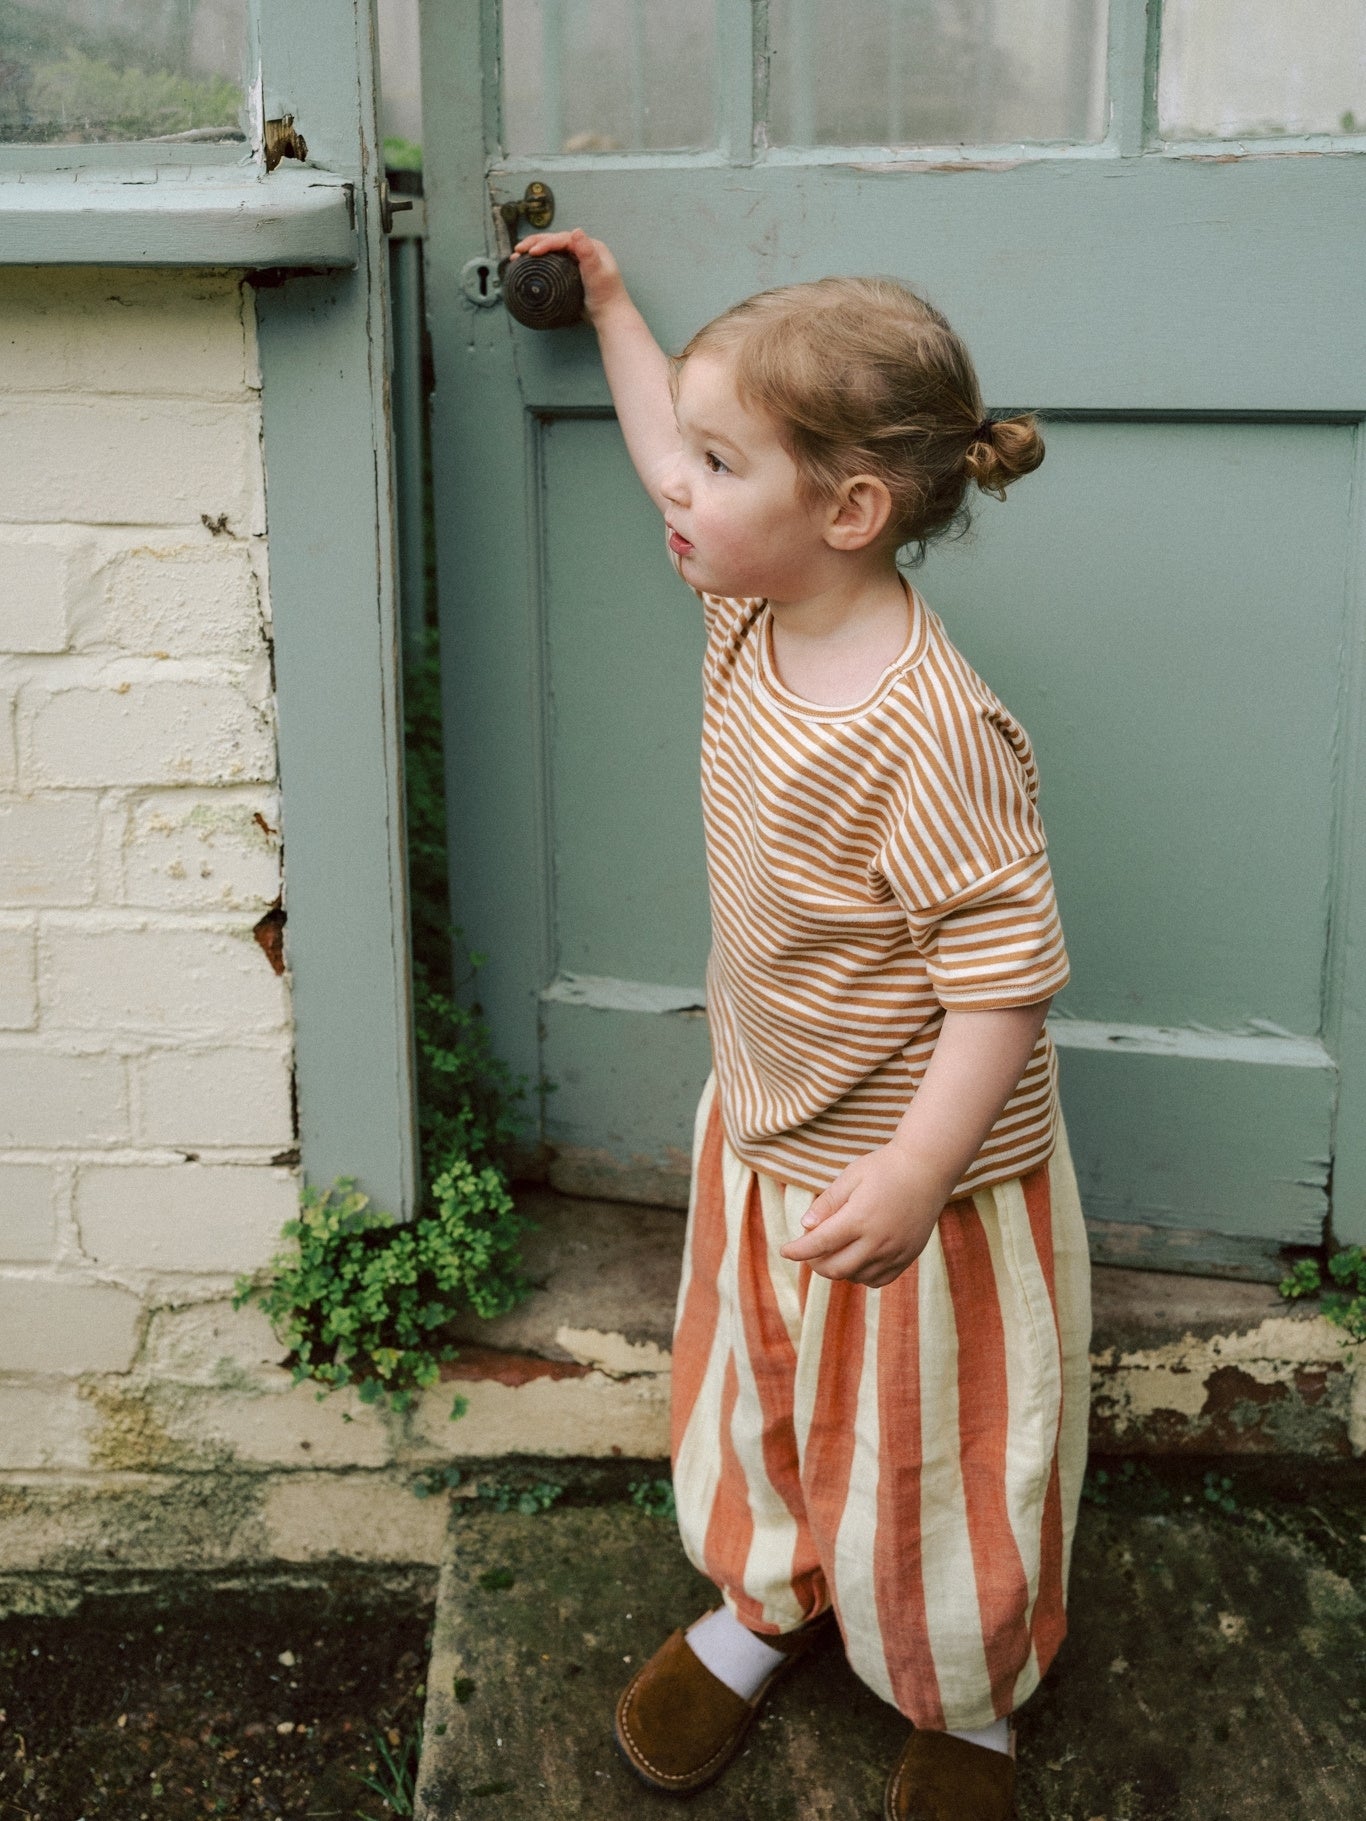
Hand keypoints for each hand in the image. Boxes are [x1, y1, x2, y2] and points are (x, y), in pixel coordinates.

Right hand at [511, 227, 626, 324]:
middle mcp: (583, 251)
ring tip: (516, 257)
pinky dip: (539, 264)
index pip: (564, 239)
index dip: (546, 242)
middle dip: (534, 244)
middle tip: (517, 251)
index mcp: (591, 246)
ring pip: (551, 252)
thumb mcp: (597, 273)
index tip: (531, 252)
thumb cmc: (606, 296)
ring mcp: (576, 263)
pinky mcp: (570, 274)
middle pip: (555, 242)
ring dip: (533, 252)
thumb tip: (576, 231)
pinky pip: (551, 264)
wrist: (609, 318)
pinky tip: (527, 267)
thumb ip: (587, 253)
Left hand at [778, 1142, 950, 1287]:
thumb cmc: (886, 1167)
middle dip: (815, 1263)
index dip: (797, 1251)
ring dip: (838, 1269)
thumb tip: (805, 1226)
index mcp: (859, 1219)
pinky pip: (878, 1280)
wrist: (928, 1169)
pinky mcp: (908, 1256)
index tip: (784, 1251)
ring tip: (834, 1249)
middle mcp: (878, 1241)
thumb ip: (828, 1203)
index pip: (819, 1245)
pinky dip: (861, 1275)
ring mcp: (895, 1252)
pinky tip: (856, 1258)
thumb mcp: (851, 1176)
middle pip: (835, 1268)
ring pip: (856, 1277)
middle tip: (810, 1249)